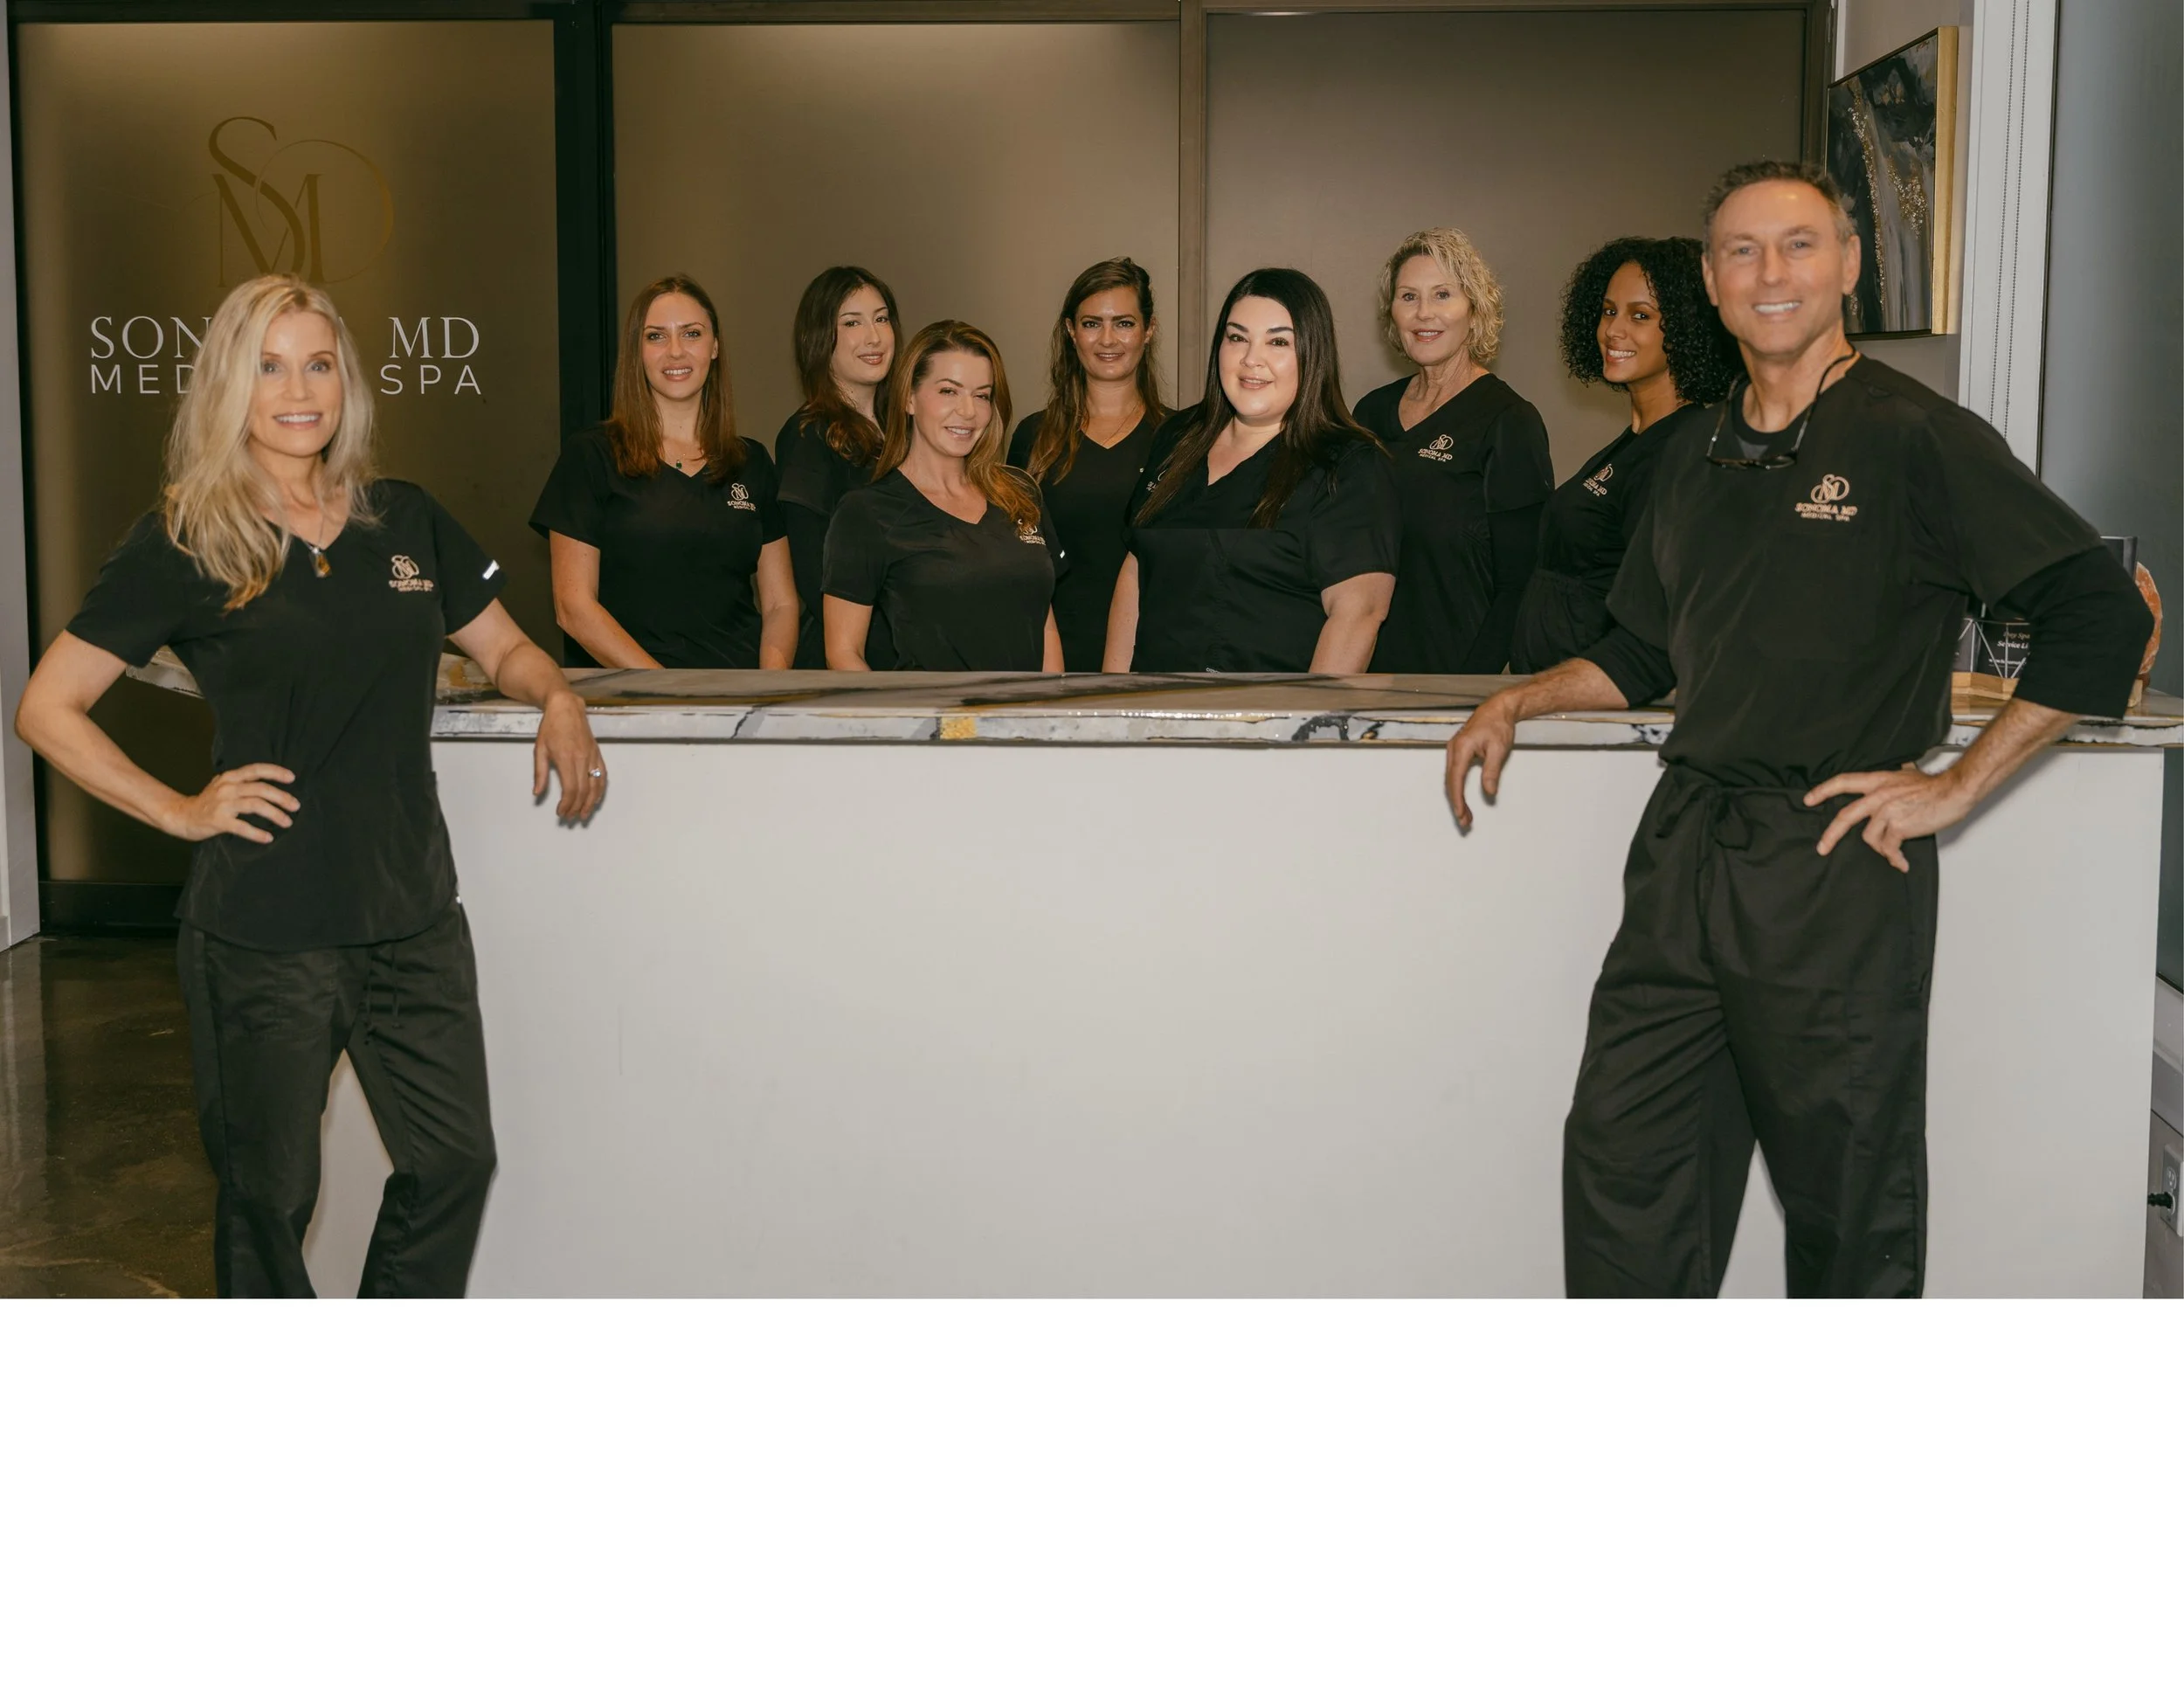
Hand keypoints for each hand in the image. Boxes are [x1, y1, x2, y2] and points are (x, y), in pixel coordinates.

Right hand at [167, 764, 297, 843]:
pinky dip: (257, 833)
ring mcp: (222, 804)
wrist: (182, 815)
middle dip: (281, 797)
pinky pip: (242, 827)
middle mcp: (227, 787)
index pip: (255, 770)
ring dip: (275, 814)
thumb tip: (270, 784)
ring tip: (287, 822)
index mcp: (229, 777)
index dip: (275, 772)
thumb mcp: (222, 785)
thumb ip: (241, 782)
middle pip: (260, 789)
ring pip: (255, 805)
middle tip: (296, 806)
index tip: (292, 778)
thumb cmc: (208, 802)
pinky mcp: (218, 821)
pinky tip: (268, 837)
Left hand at [535, 692, 605, 821]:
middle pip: (583, 791)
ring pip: (595, 786)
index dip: (567, 804)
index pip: (570, 789)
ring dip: (590, 803)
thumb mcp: (539, 749)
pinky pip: (602, 776)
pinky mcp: (597, 754)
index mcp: (565, 759)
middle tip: (570, 817)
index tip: (561, 813)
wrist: (567, 708)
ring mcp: (592, 757)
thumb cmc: (550, 727)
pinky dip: (600, 791)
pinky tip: (595, 799)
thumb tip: (537, 793)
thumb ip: (540, 773)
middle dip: (577, 807)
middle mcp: (581, 759)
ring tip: (584, 814)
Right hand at [1443, 696, 1517, 830]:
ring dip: (1456, 797)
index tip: (1460, 813)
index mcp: (1462, 748)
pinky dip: (1457, 787)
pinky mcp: (1458, 751)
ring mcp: (1454, 750)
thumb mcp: (1499, 749)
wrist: (1497, 709)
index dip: (1457, 799)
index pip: (1456, 779)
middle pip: (1450, 782)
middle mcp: (1453, 749)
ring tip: (1465, 814)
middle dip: (1456, 803)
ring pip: (1451, 779)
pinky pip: (1454, 773)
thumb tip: (1489, 792)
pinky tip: (1463, 797)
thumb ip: (1491, 771)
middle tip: (1465, 821)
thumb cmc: (1498, 726)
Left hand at [1807, 763, 1974, 870]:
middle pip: (1845, 815)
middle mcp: (1879, 794)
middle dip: (1831, 835)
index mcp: (1879, 781)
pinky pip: (1888, 848)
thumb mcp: (1905, 777)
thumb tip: (1888, 783)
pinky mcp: (1897, 826)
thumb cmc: (1935, 787)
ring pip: (1870, 837)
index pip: (1844, 781)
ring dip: (1881, 848)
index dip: (1824, 790)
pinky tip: (1900, 862)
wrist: (1954, 791)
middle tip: (1822, 848)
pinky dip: (1894, 858)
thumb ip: (1889, 783)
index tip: (1809, 799)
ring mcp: (1887, 810)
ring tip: (1893, 851)